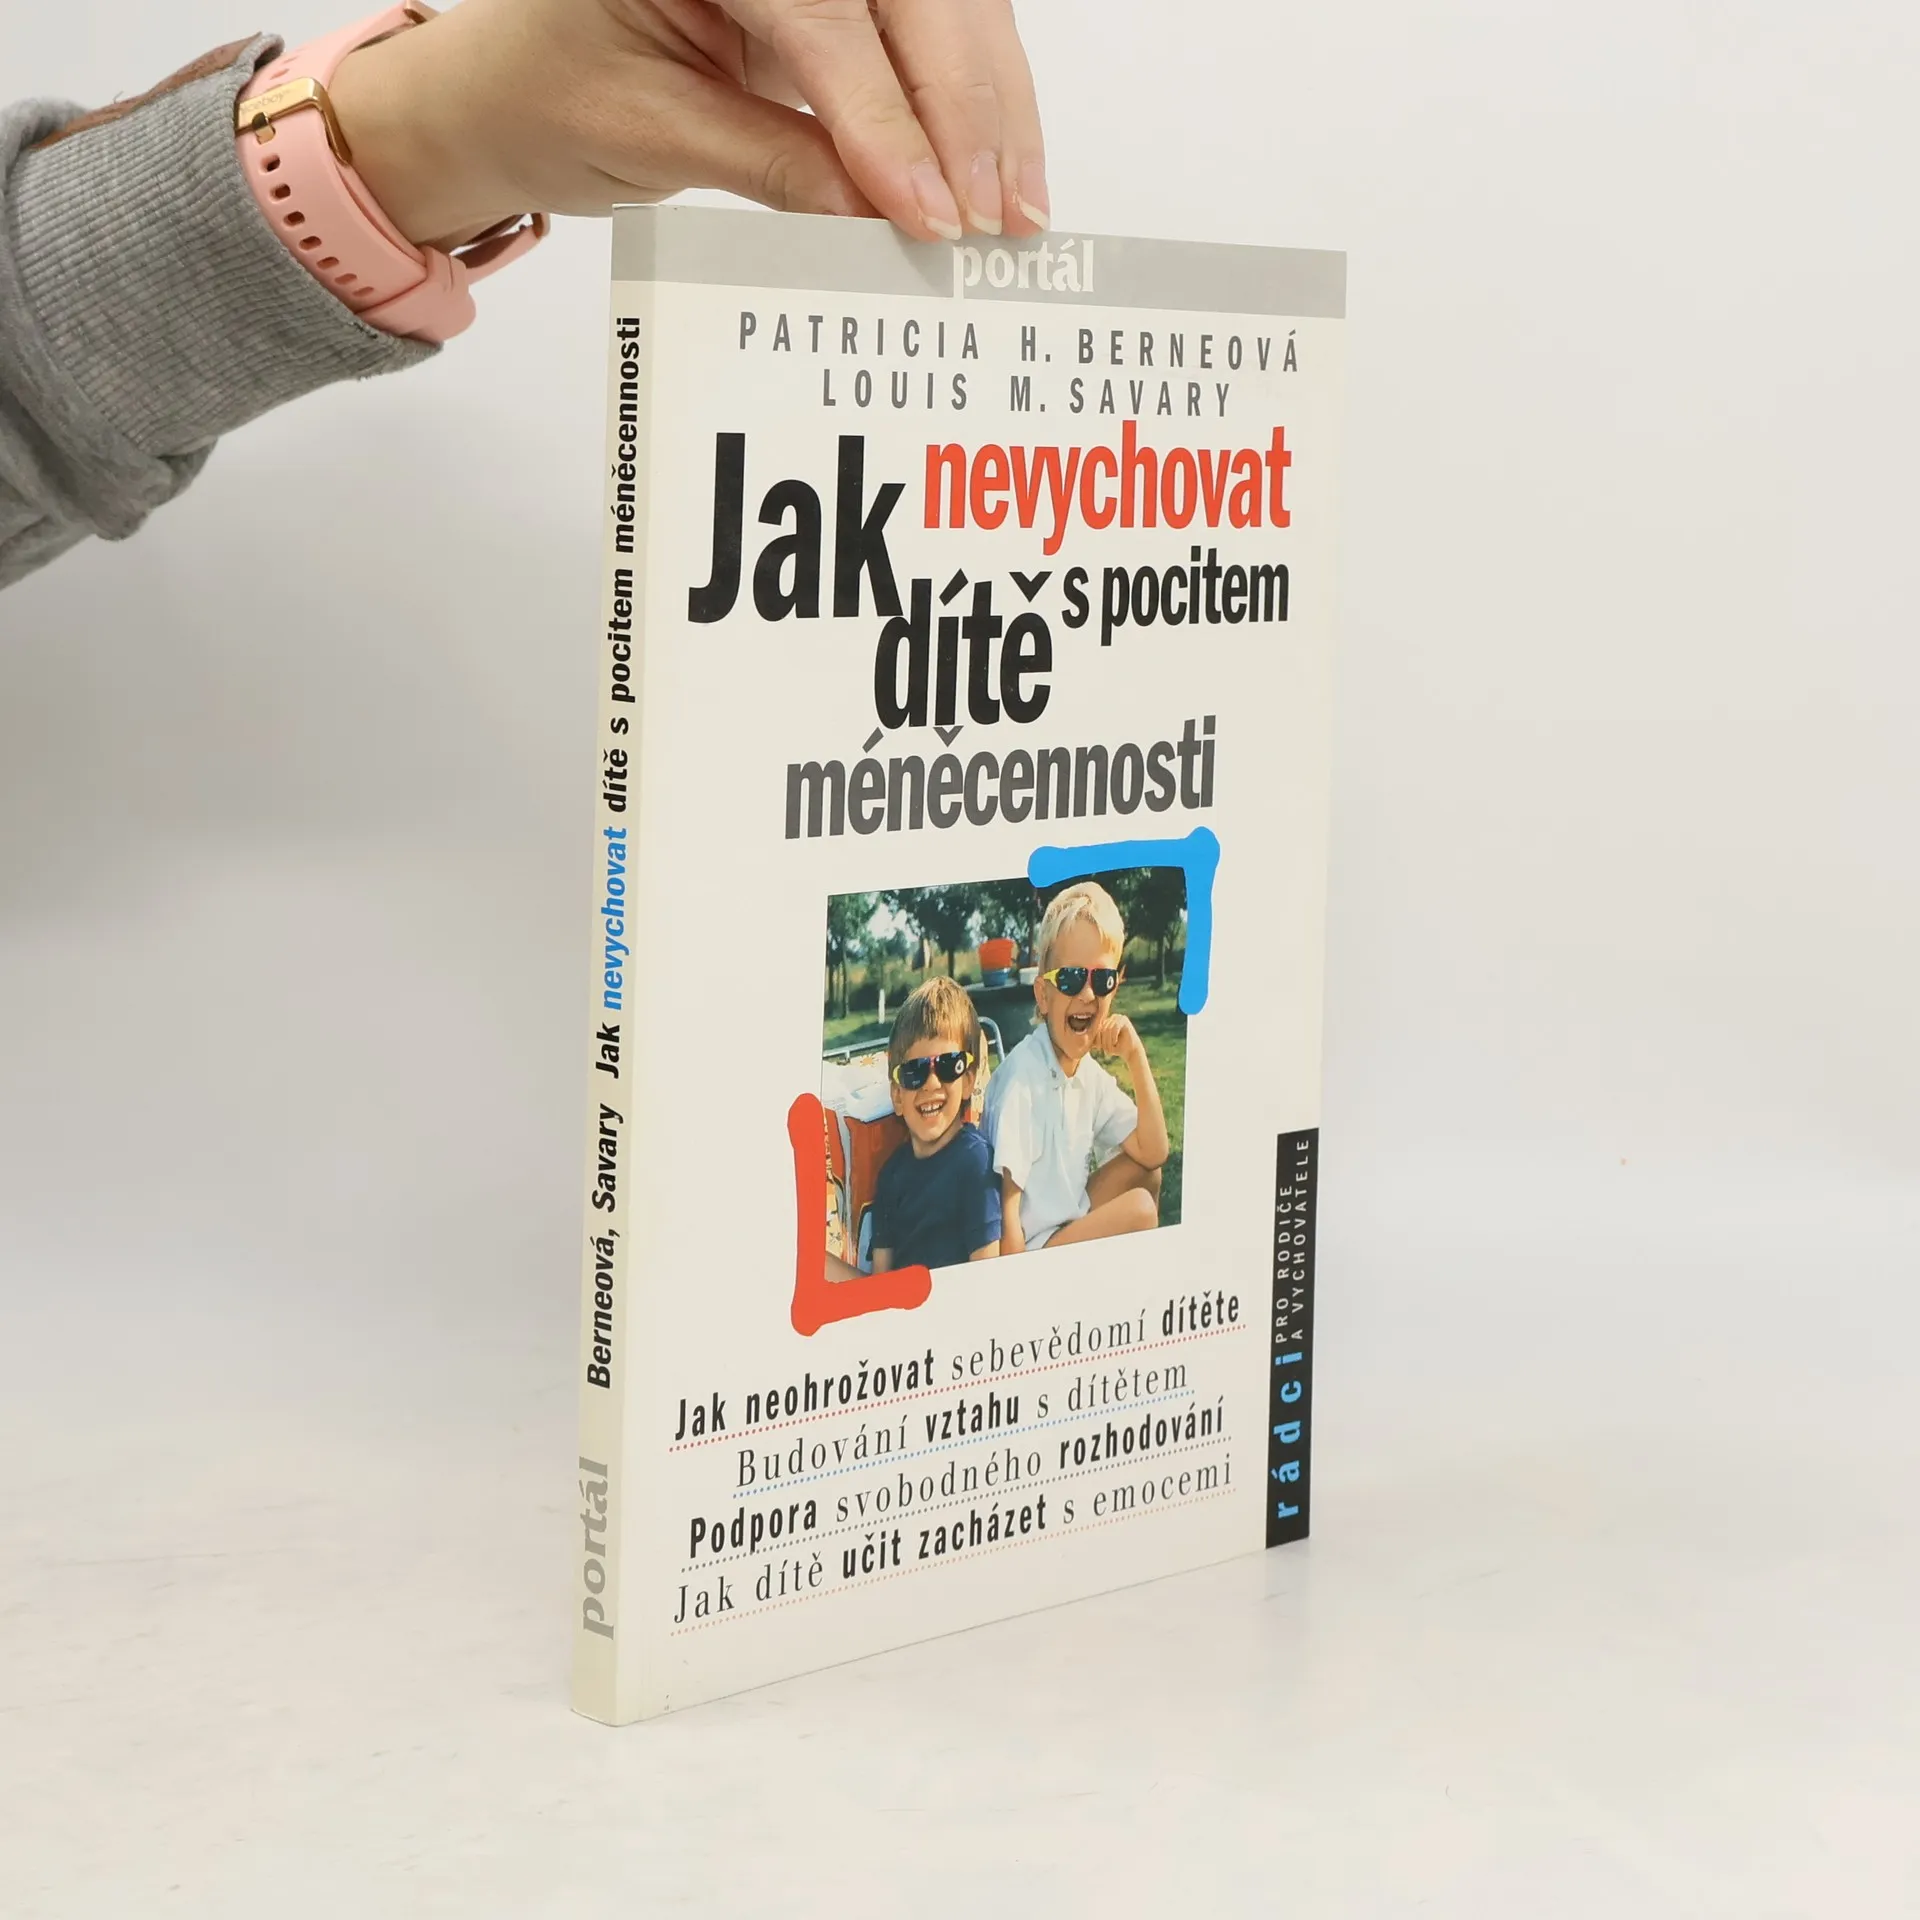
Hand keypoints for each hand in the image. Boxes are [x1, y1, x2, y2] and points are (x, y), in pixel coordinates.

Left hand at [329, 0, 1046, 250]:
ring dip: (991, 109)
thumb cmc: (548, 93)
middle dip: (964, 110)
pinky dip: (975, 103)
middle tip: (997, 215)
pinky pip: (930, 35)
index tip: (927, 208)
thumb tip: (878, 215)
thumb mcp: (648, 134)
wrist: (512, 87)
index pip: (822, 17)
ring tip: (1017, 208)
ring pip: (942, 8)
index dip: (884, 117)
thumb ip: (771, 164)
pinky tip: (1000, 170)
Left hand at [1092, 1013, 1142, 1062]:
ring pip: (1107, 1029)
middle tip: (1106, 1050)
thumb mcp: (1102, 1043)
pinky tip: (1115, 1043)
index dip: (1097, 1038)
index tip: (1099, 1047)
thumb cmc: (1116, 1048)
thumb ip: (1095, 1039)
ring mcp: (1118, 1017)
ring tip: (1111, 1048)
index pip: (1096, 1028)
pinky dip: (1113, 1037)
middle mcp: (1112, 1017)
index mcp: (1106, 1021)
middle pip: (1101, 1028)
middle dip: (1102, 1041)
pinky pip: (1114, 1028)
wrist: (1131, 1052)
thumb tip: (1083, 1038)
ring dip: (1108, 1041)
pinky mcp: (1124, 1020)